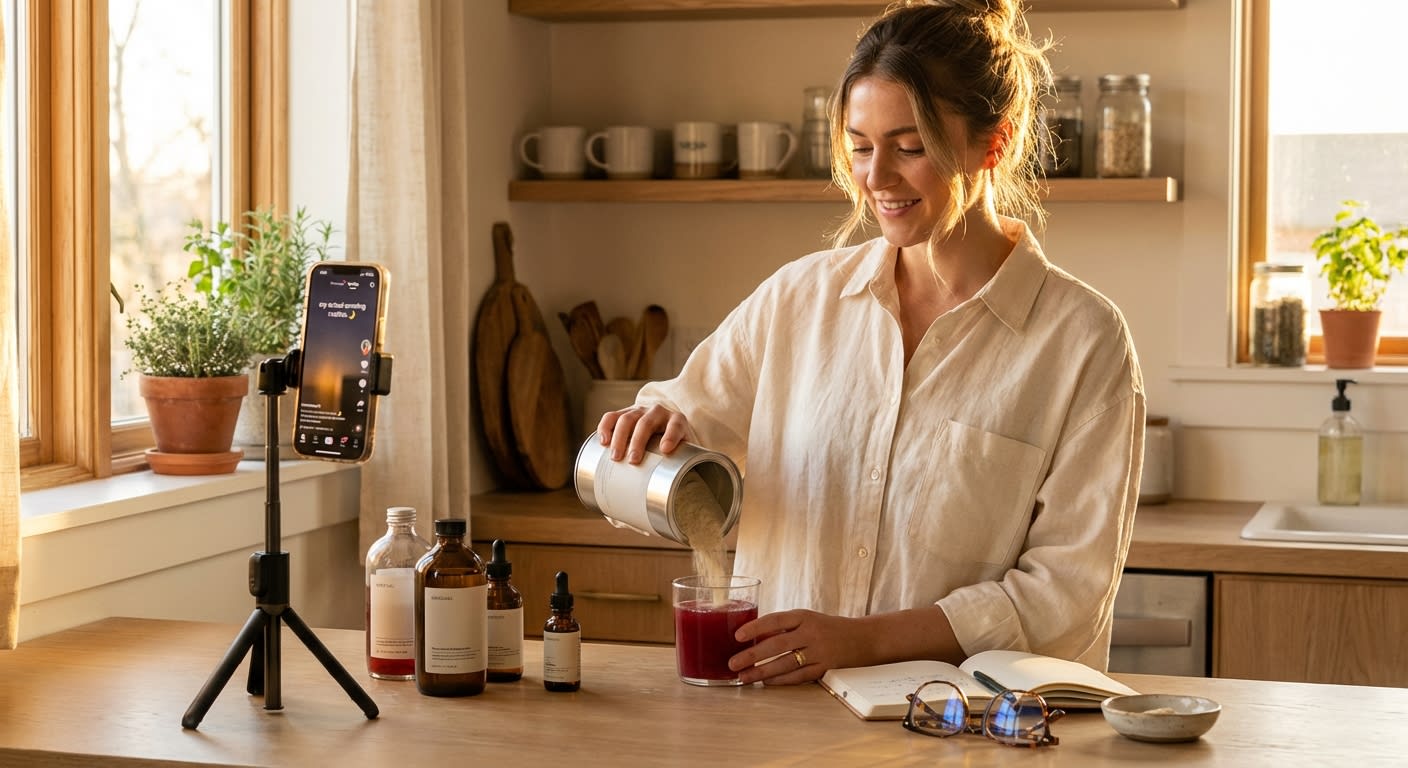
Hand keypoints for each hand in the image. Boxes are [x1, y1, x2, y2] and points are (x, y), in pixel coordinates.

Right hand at [597, 404, 692, 463]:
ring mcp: (639, 411)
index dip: (671, 435)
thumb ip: (683, 467)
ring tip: (615, 457)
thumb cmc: (673, 447)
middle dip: (638, 441)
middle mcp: (658, 412)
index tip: (665, 450)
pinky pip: (612, 416)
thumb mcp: (683, 454)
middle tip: (633, 461)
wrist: (662, 430)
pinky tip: (602, 441)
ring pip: (627, 419)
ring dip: (619, 438)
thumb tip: (679, 494)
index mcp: (676, 420)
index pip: (676, 425)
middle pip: (646, 423)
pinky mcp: (624, 413)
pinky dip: (605, 427)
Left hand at [727, 609, 862, 685]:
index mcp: (804, 616)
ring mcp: (819, 651)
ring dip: (762, 671)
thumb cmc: (829, 628)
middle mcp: (811, 632)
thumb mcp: (808, 619)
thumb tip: (753, 637)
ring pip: (785, 663)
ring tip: (744, 677)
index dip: (755, 628)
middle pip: (777, 644)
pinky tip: (767, 682)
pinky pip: (799, 676)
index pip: (776, 620)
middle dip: (752, 655)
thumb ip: (785, 627)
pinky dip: (781, 680)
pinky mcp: (825, 668)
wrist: (864, 638)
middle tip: (733, 664)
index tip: (737, 636)